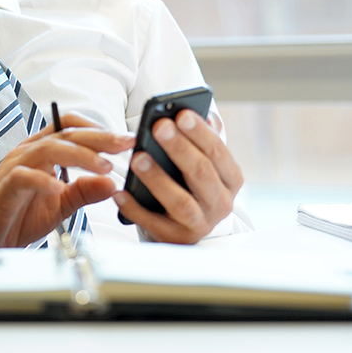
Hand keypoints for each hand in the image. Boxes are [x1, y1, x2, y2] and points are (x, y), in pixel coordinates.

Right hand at [0, 113, 133, 247]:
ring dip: (79, 155)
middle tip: (125, 143)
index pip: (70, 127)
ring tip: (103, 166)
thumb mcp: (61, 204)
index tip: (125, 140)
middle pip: (65, 133)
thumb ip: (85, 191)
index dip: (98, 130)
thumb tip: (112, 183)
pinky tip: (60, 188)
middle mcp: (29, 152)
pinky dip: (44, 181)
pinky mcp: (5, 187)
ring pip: (48, 149)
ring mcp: (15, 167)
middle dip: (99, 137)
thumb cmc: (19, 214)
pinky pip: (24, 176)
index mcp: (43, 151)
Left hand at [113, 110, 242, 243]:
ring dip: (158, 178)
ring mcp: (200, 224)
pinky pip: (153, 223)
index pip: (218, 152)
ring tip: (137, 158)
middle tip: (158, 127)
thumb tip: (207, 116)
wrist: (185, 228)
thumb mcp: (204, 164)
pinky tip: (120, 192)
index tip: (181, 114)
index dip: (200, 133)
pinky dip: (135, 208)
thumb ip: (204, 141)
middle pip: (201, 173)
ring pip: (180, 201)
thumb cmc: (191, 187)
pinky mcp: (176, 238)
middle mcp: (221, 203)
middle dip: (179, 148)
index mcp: (231, 179)